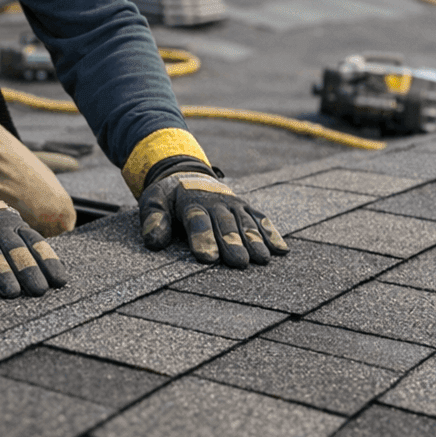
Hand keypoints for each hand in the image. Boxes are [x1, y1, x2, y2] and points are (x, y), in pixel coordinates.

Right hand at [0, 176, 68, 296]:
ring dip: (2, 272)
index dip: (47, 262)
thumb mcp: (1, 225)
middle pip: (15, 249)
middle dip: (28, 270)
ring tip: (12, 292)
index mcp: (11, 223)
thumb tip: (46, 273)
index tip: (60, 281)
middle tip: (39, 291)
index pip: (33, 243)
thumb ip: (17, 243)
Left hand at [139, 158, 287, 267]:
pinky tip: (282, 250)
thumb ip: (153, 219)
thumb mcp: (153, 201)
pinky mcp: (246, 207)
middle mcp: (216, 202)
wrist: (188, 173)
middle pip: (225, 224)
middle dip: (232, 243)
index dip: (202, 238)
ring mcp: (234, 204)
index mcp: (191, 202)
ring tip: (262, 260)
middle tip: (239, 263)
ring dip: (255, 240)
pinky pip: (261, 219)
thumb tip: (154, 242)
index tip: (207, 258)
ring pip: (245, 222)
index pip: (197, 221)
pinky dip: (272, 233)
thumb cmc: (169, 196)